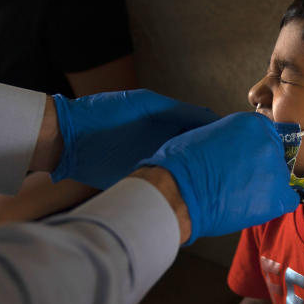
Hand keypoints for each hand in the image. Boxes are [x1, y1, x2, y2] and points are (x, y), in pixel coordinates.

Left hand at [51, 90, 217, 188]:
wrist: (65, 139)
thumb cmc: (103, 115)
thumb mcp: (145, 105)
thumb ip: (178, 111)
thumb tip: (211, 118)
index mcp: (166, 121)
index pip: (200, 129)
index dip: (218, 136)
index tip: (239, 145)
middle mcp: (161, 142)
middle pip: (194, 152)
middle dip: (211, 161)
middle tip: (233, 172)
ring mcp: (149, 161)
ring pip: (180, 171)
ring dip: (195, 179)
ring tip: (219, 188)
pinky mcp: (136, 179)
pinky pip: (161, 186)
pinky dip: (174, 191)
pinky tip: (190, 198)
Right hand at [140, 112, 299, 242]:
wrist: (178, 192)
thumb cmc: (181, 164)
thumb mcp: (207, 134)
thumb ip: (230, 138)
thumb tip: (234, 148)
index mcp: (251, 123)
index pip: (264, 135)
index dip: (252, 150)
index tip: (242, 161)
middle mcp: (268, 142)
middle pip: (274, 155)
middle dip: (258, 166)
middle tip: (237, 179)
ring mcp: (274, 169)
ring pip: (279, 177)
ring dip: (264, 186)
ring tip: (239, 195)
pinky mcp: (276, 196)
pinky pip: (288, 199)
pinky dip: (275, 203)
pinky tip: (256, 206)